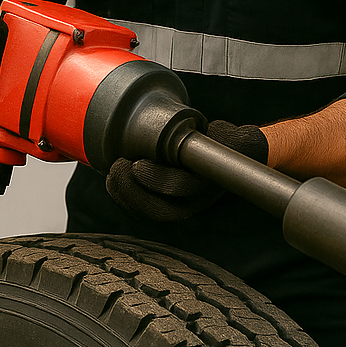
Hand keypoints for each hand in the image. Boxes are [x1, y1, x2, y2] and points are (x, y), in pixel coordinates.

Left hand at [105, 120, 268, 221]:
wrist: (226, 152)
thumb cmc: (226, 142)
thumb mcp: (233, 137)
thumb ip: (228, 136)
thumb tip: (217, 133)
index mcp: (208, 183)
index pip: (180, 187)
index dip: (156, 180)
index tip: (136, 165)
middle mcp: (194, 201)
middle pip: (161, 209)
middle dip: (132, 192)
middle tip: (117, 167)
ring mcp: (181, 206)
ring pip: (150, 213)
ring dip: (126, 197)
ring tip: (112, 175)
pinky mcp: (166, 204)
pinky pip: (144, 211)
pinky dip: (126, 200)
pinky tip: (114, 183)